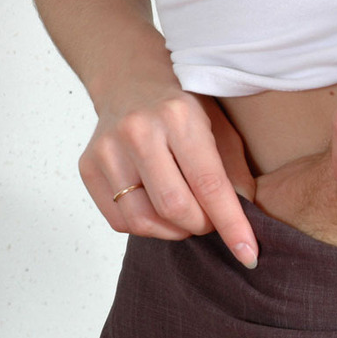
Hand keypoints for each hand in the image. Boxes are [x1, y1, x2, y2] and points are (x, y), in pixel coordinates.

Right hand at [79, 88, 258, 267]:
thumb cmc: (183, 111)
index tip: (249, 253)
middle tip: (210, 220)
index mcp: (179, 117)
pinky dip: (147, 228)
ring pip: (143, 221)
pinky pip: (120, 222)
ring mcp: (107, 150)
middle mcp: (138, 131)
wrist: (130, 84)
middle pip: (174, 208)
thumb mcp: (221, 129)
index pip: (209, 185)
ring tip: (186, 216)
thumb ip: (236, 174)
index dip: (231, 225)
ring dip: (174, 231)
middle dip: (201, 226)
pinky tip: (158, 210)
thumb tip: (247, 218)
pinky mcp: (87, 167)